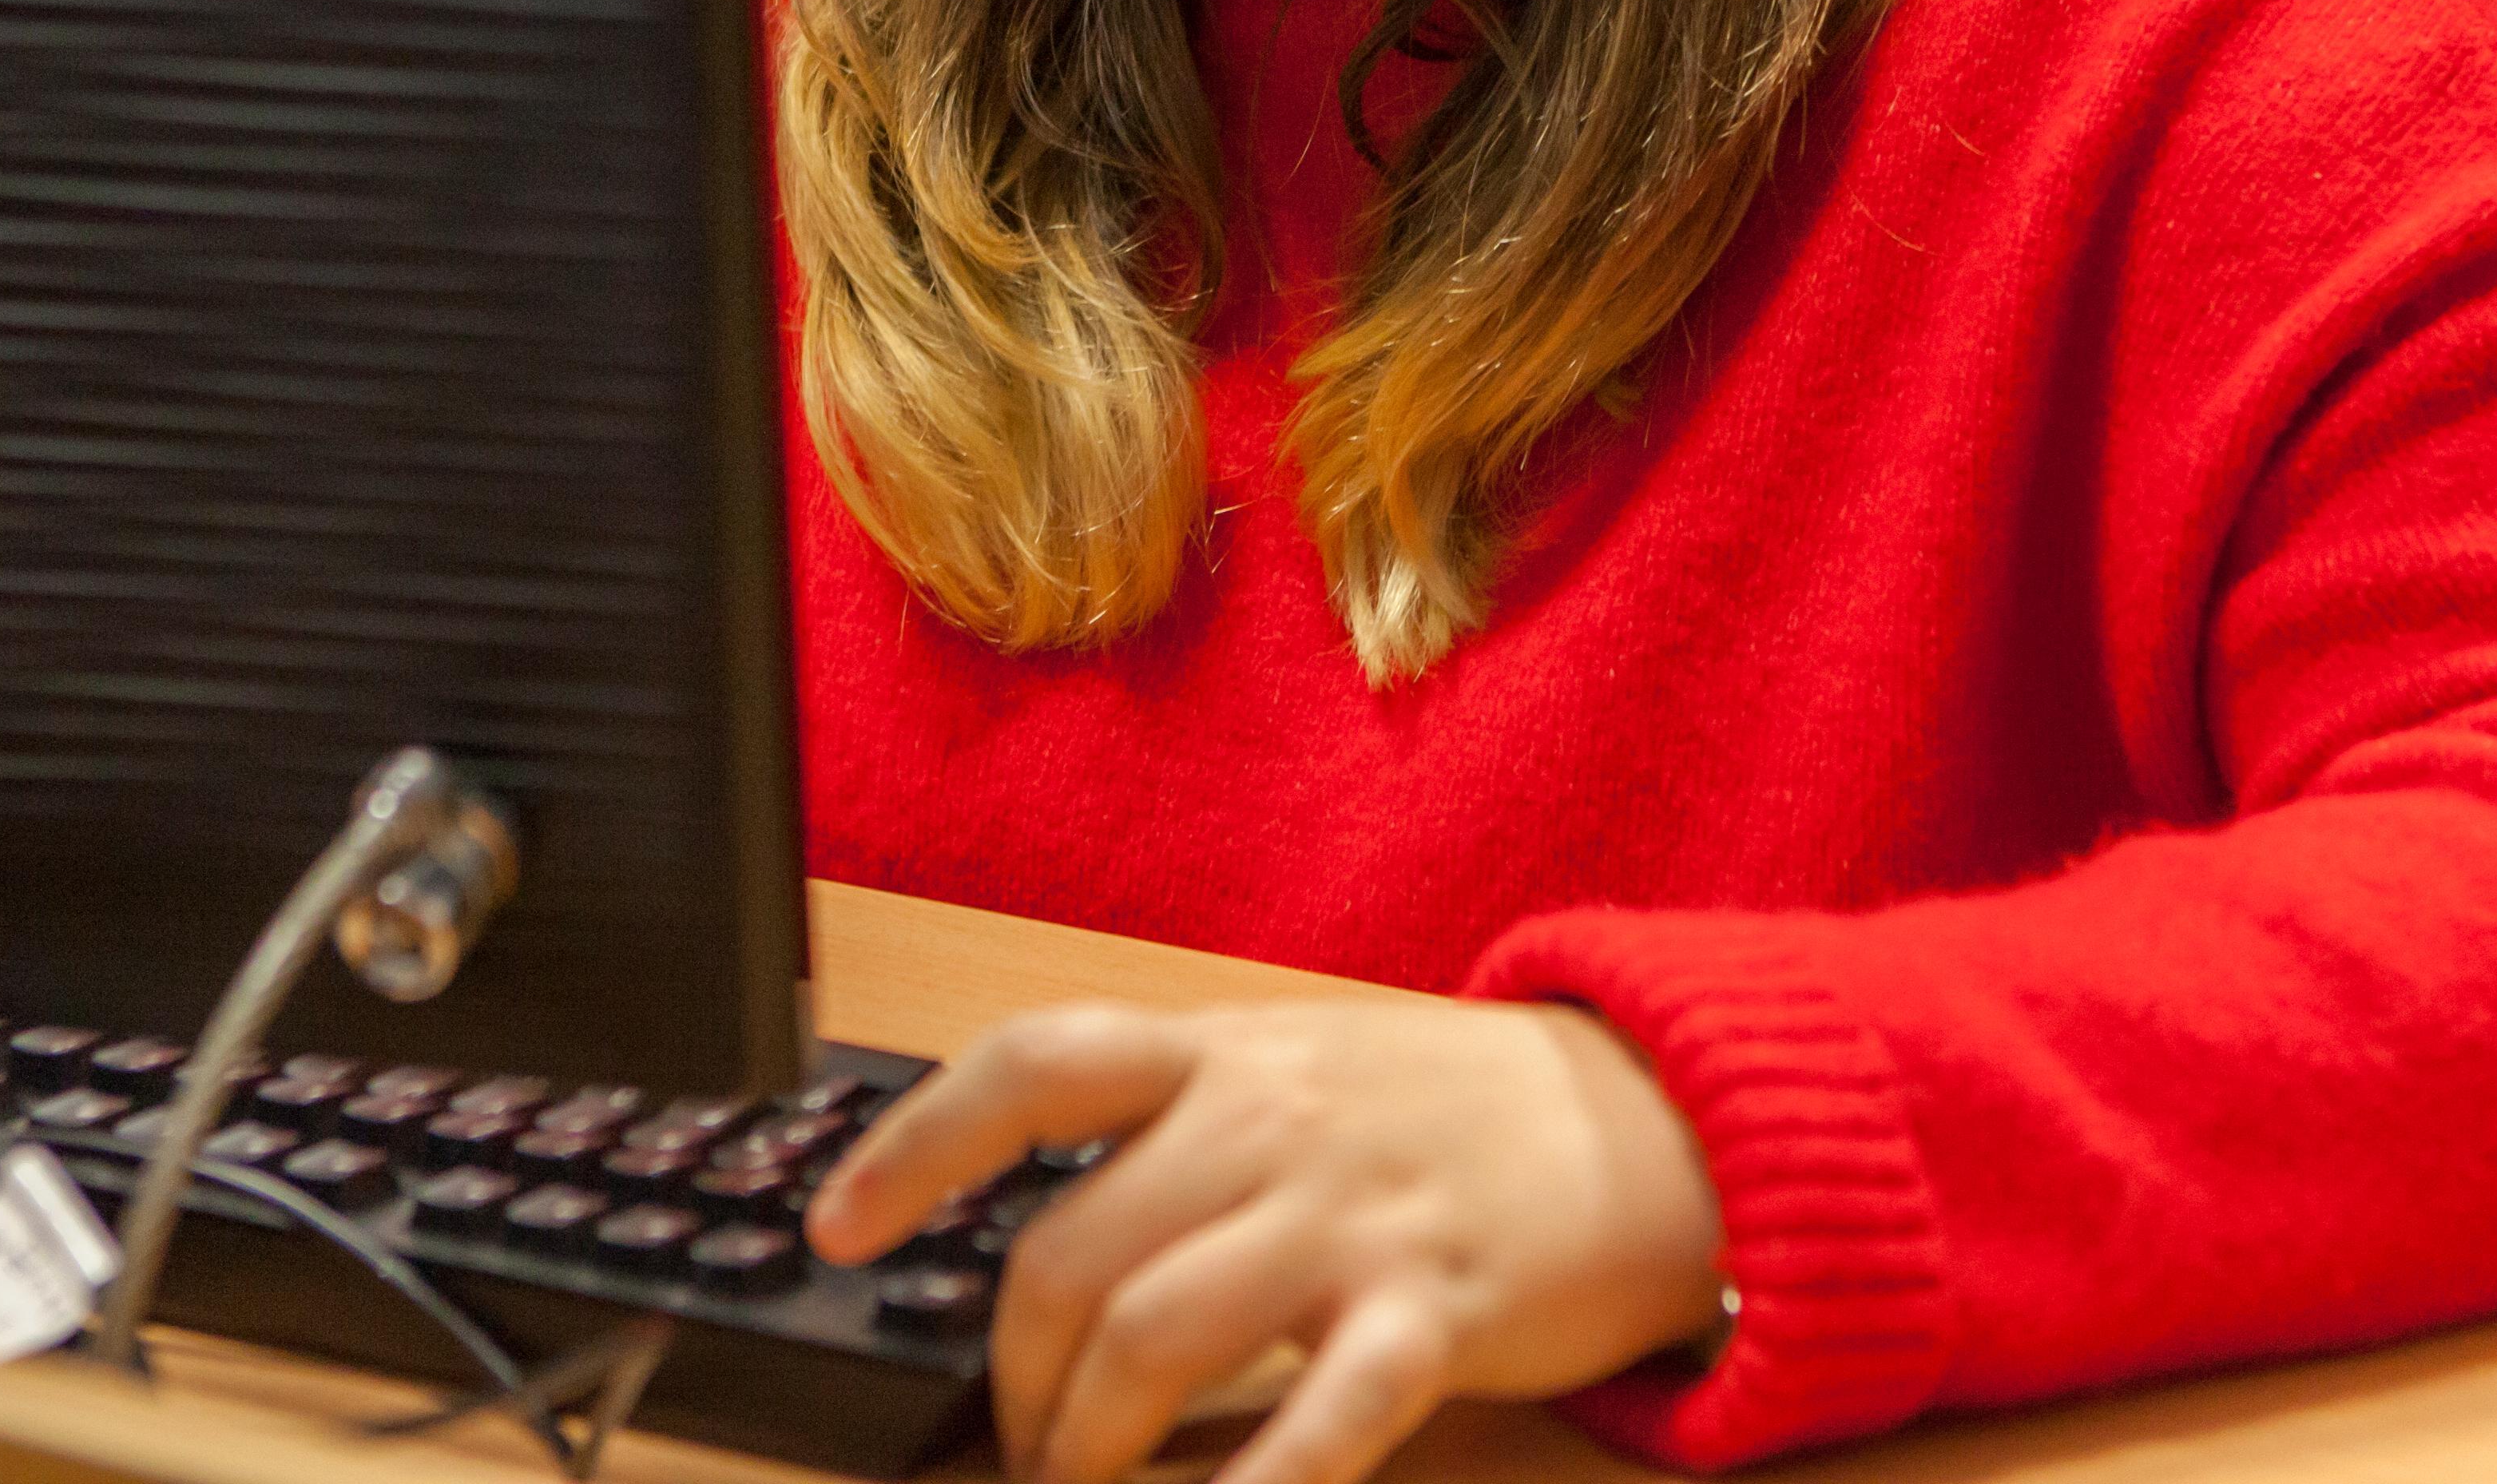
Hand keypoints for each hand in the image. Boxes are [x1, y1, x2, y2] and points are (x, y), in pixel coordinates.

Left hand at [805, 997, 1725, 1483]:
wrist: (1657, 1118)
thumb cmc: (1460, 1111)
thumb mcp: (1304, 1067)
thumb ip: (1182, 1131)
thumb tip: (1044, 1237)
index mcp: (1226, 1051)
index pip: (1032, 1067)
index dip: (915, 1147)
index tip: (838, 1222)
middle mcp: (1271, 1121)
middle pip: (1066, 1257)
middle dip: (1017, 1381)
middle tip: (1028, 1446)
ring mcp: (1349, 1218)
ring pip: (1149, 1341)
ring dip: (1089, 1449)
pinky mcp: (1430, 1314)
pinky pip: (1312, 1424)